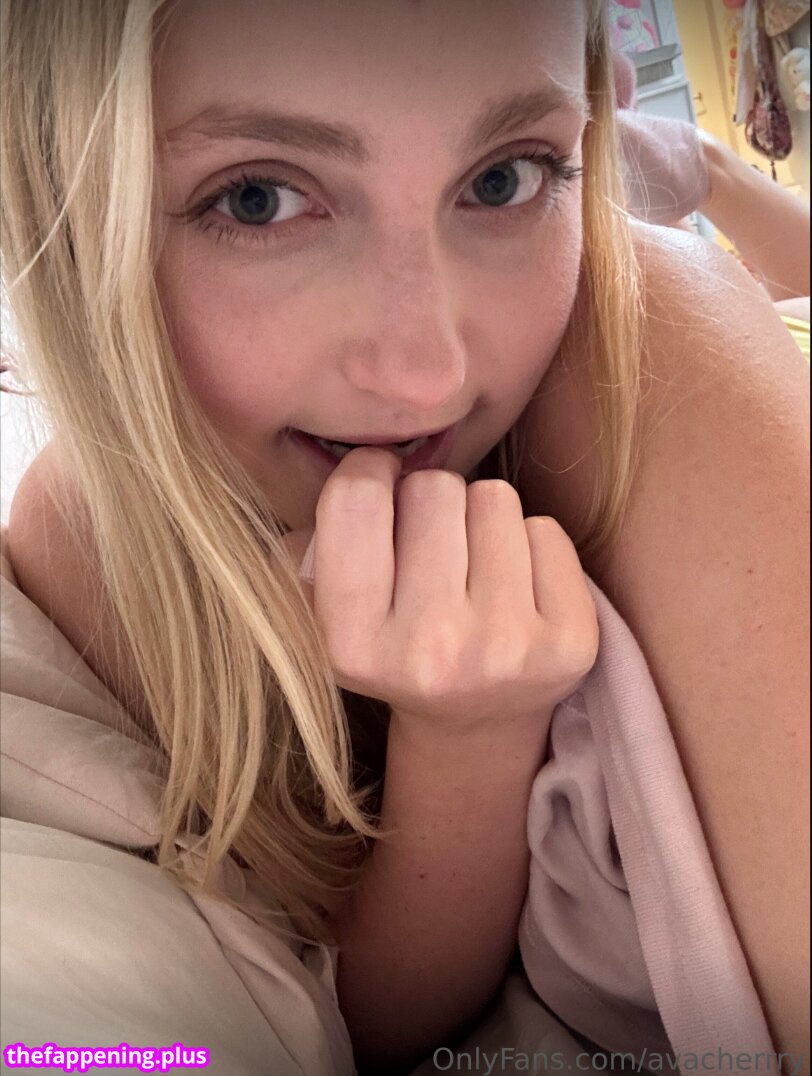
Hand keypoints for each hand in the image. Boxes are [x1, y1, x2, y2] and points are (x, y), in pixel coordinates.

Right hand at [282, 447, 597, 736]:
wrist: (472, 721)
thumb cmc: (393, 641)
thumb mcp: (324, 608)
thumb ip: (315, 539)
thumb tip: (363, 459)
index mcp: (352, 643)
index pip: (355, 499)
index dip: (369, 472)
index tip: (380, 488)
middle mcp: (429, 651)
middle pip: (433, 490)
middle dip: (429, 500)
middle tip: (430, 542)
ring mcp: (505, 648)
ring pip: (493, 499)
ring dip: (480, 518)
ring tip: (471, 566)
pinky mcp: (569, 643)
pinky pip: (546, 531)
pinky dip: (529, 545)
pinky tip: (514, 588)